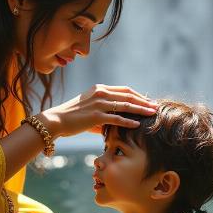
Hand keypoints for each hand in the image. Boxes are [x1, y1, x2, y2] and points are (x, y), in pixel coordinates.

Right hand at [38, 84, 158, 138]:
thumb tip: (118, 119)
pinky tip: (137, 124)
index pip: (124, 89)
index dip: (138, 95)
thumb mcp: (89, 107)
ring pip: (125, 105)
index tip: (148, 101)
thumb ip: (104, 110)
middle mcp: (100, 93)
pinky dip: (128, 121)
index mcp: (100, 88)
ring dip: (141, 110)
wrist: (56, 120)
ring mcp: (98, 104)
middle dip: (144, 101)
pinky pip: (116, 119)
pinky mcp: (96, 116)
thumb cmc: (73, 116)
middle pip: (128, 95)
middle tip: (155, 106)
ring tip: (152, 114)